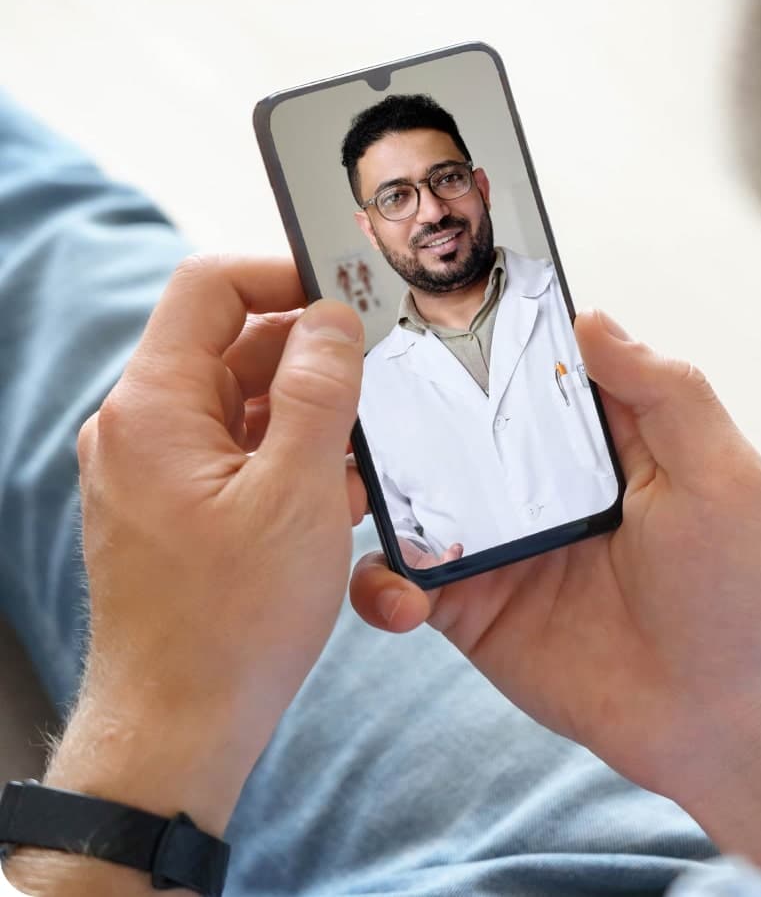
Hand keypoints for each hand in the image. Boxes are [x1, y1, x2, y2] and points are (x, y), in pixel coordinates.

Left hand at [65, 256, 365, 832]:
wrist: (178, 729)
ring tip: (358, 459)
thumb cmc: (230, 623)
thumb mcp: (299, 491)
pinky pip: (237, 452)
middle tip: (375, 384)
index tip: (345, 296)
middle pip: (233, 346)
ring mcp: (155, 470)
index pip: (210, 288)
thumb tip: (333, 319)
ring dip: (306, 416)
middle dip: (309, 359)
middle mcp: (141, 429)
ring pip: (242, 403)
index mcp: (153, 407)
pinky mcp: (175, 506)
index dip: (281, 275)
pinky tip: (333, 498)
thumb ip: (319, 391)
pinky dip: (288, 458)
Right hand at [351, 311, 760, 849]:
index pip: (527, 366)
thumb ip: (665, 393)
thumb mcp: (722, 476)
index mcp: (597, 436)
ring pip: (411, 492)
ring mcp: (497, 539)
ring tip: (344, 480)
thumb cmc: (739, 591)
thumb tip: (591, 317)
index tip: (420, 295)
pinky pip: (405, 581)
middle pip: (453, 418)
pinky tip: (402, 597)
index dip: (481, 330)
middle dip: (400, 395)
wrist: (717, 722)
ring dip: (370, 481)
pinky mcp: (470, 604)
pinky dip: (383, 584)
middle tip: (346, 378)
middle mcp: (537, 477)